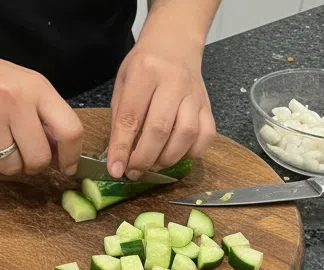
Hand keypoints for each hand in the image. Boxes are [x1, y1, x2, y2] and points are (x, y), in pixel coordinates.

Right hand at [0, 39, 83, 175]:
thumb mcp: (24, 87)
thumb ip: (45, 118)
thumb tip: (63, 158)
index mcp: (36, 87)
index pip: (70, 131)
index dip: (72, 156)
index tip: (66, 166)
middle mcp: (13, 99)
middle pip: (40, 159)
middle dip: (33, 165)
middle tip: (23, 153)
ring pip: (11, 167)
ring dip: (6, 163)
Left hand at [106, 23, 216, 178]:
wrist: (175, 43)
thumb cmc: (145, 65)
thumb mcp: (124, 81)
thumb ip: (122, 117)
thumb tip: (119, 156)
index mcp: (145, 71)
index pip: (131, 116)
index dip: (122, 147)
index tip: (116, 169)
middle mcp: (173, 82)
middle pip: (160, 129)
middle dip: (144, 158)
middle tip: (134, 172)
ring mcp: (195, 95)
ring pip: (185, 136)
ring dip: (167, 158)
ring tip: (154, 164)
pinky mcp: (208, 107)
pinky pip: (205, 138)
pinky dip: (191, 153)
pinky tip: (177, 154)